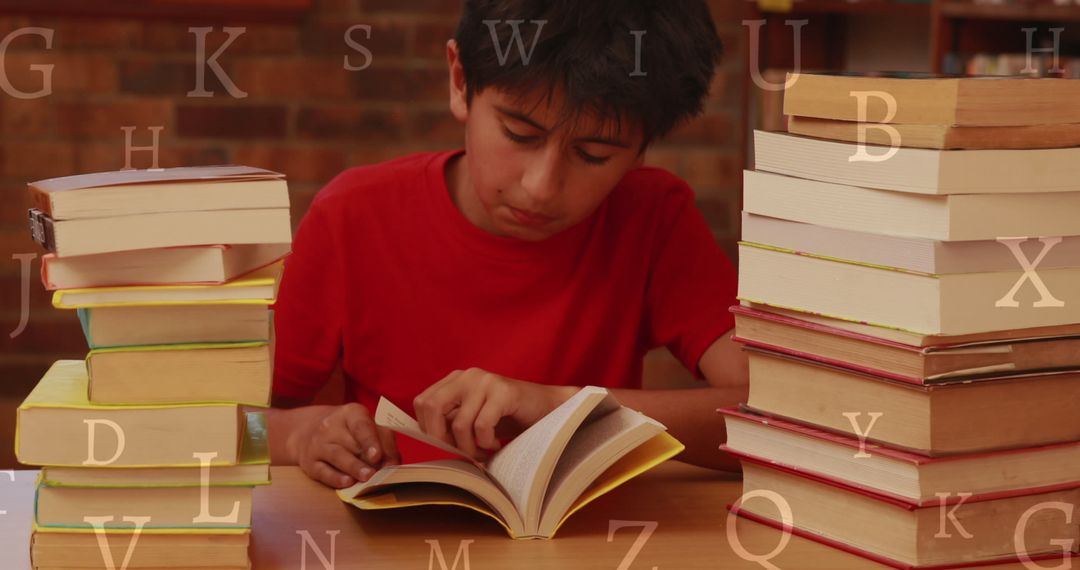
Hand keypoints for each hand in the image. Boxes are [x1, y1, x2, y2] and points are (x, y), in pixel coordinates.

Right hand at [286, 403, 400, 488]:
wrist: (310, 431)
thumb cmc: (349, 431)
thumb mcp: (368, 427)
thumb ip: (384, 442)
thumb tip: (393, 463)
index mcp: (351, 413)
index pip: (361, 426)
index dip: (370, 441)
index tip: (378, 456)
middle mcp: (331, 426)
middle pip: (351, 443)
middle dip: (366, 459)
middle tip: (380, 473)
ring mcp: (319, 444)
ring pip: (337, 456)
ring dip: (354, 468)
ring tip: (367, 478)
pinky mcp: (310, 462)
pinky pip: (322, 471)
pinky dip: (335, 478)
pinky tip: (347, 483)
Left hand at [413, 368, 575, 460]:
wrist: (547, 411)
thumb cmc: (507, 419)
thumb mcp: (472, 418)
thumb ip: (450, 421)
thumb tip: (426, 438)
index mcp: (456, 380)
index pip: (422, 402)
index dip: (427, 428)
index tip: (445, 444)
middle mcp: (467, 376)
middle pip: (432, 408)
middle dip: (441, 438)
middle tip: (460, 452)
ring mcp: (486, 381)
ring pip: (459, 424)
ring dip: (469, 448)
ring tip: (483, 452)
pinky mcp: (504, 391)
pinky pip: (481, 426)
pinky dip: (486, 443)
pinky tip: (496, 445)